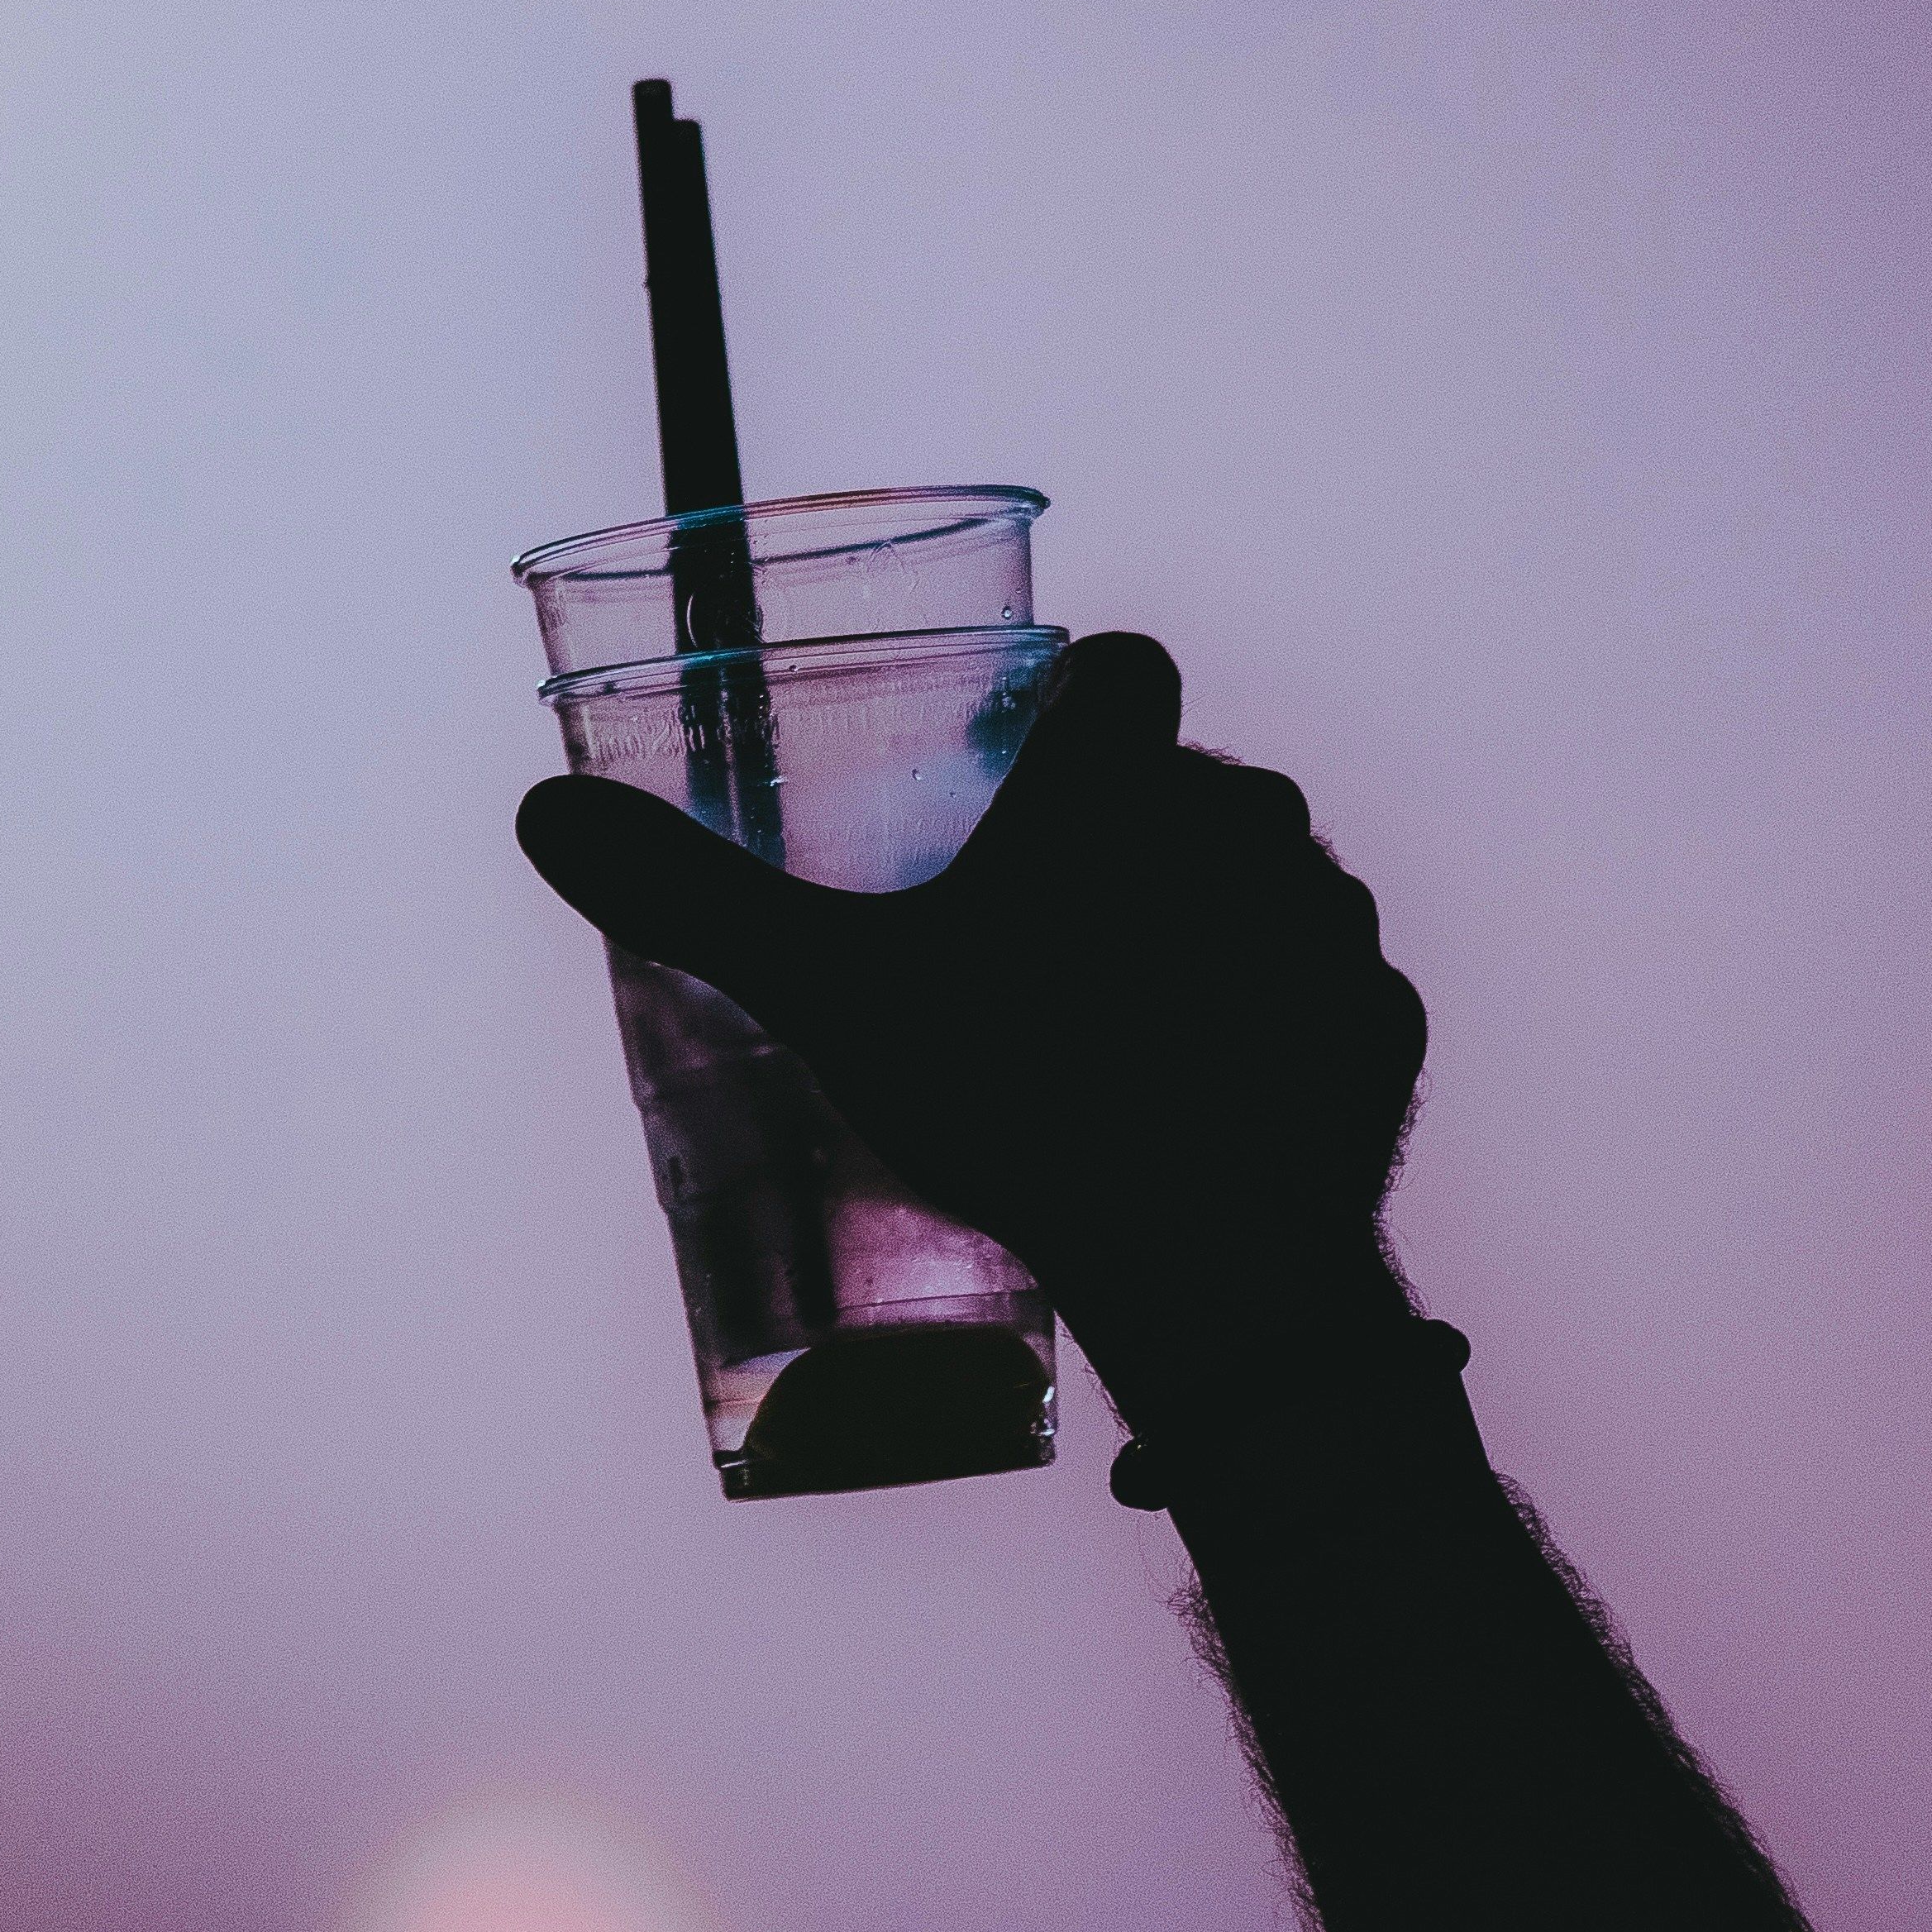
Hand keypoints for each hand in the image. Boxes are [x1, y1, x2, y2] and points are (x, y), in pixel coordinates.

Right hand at [515, 634, 1428, 1420]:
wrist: (1210, 1265)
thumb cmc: (1015, 1097)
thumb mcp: (827, 994)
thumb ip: (690, 894)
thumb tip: (540, 810)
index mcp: (1130, 778)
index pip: (1124, 666)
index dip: (1077, 707)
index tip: (1026, 778)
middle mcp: (1258, 822)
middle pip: (1198, 787)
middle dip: (1136, 843)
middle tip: (1046, 952)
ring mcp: (1342, 926)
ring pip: (1277, 890)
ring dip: (1218, 936)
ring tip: (1126, 1040)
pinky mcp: (1391, 1030)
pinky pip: (1336, 1002)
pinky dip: (1287, 1037)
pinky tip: (1218, 1106)